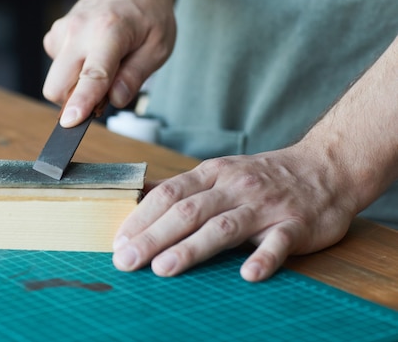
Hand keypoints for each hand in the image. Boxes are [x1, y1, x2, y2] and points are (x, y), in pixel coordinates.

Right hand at [42, 0, 175, 126]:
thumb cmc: (147, 12)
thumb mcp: (158, 46)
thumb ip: (135, 76)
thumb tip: (115, 100)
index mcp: (109, 31)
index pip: (92, 75)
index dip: (81, 102)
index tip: (70, 122)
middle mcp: (78, 30)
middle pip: (57, 85)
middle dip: (75, 102)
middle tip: (106, 93)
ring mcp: (61, 31)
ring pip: (55, 81)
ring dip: (76, 86)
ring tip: (104, 67)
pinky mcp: (54, 35)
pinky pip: (56, 69)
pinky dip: (72, 72)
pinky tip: (91, 57)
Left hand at [112, 144, 360, 280]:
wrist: (324, 168)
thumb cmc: (262, 176)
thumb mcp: (220, 172)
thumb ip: (185, 189)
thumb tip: (140, 201)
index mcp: (212, 174)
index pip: (168, 194)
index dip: (140, 218)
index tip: (118, 242)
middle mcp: (234, 187)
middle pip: (187, 212)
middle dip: (152, 237)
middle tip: (126, 261)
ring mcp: (265, 205)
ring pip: (223, 227)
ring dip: (191, 248)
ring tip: (164, 268)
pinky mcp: (296, 224)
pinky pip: (278, 242)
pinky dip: (264, 257)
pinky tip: (249, 274)